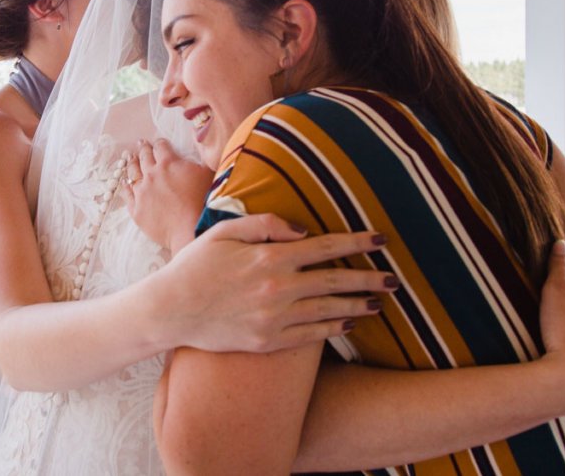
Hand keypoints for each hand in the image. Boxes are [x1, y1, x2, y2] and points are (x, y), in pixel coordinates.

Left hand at [125, 139, 211, 252]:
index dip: (159, 143)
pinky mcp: (137, 209)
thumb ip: (201, 158)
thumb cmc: (203, 201)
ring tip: (130, 158)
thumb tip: (200, 146)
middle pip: (144, 157)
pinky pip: (127, 194)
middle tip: (141, 144)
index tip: (158, 142)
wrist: (191, 229)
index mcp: (169, 163)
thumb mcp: (207, 173)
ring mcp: (142, 192)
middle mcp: (152, 174)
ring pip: (133, 173)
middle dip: (144, 149)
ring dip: (132, 164)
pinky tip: (124, 182)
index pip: (160, 147)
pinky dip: (125, 186)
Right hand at [155, 213, 396, 352]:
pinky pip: (311, 336)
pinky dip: (333, 329)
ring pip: (329, 311)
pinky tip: (348, 323)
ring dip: (358, 306)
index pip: (325, 247)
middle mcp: (278, 287)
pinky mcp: (268, 341)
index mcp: (269, 256)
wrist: (170, 310)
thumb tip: (302, 230)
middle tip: (394, 279)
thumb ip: (265, 224)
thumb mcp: (224, 232)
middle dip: (369, 279)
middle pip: (335, 281)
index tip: (380, 239)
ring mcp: (274, 318)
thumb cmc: (194, 266)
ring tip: (379, 303)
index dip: (356, 243)